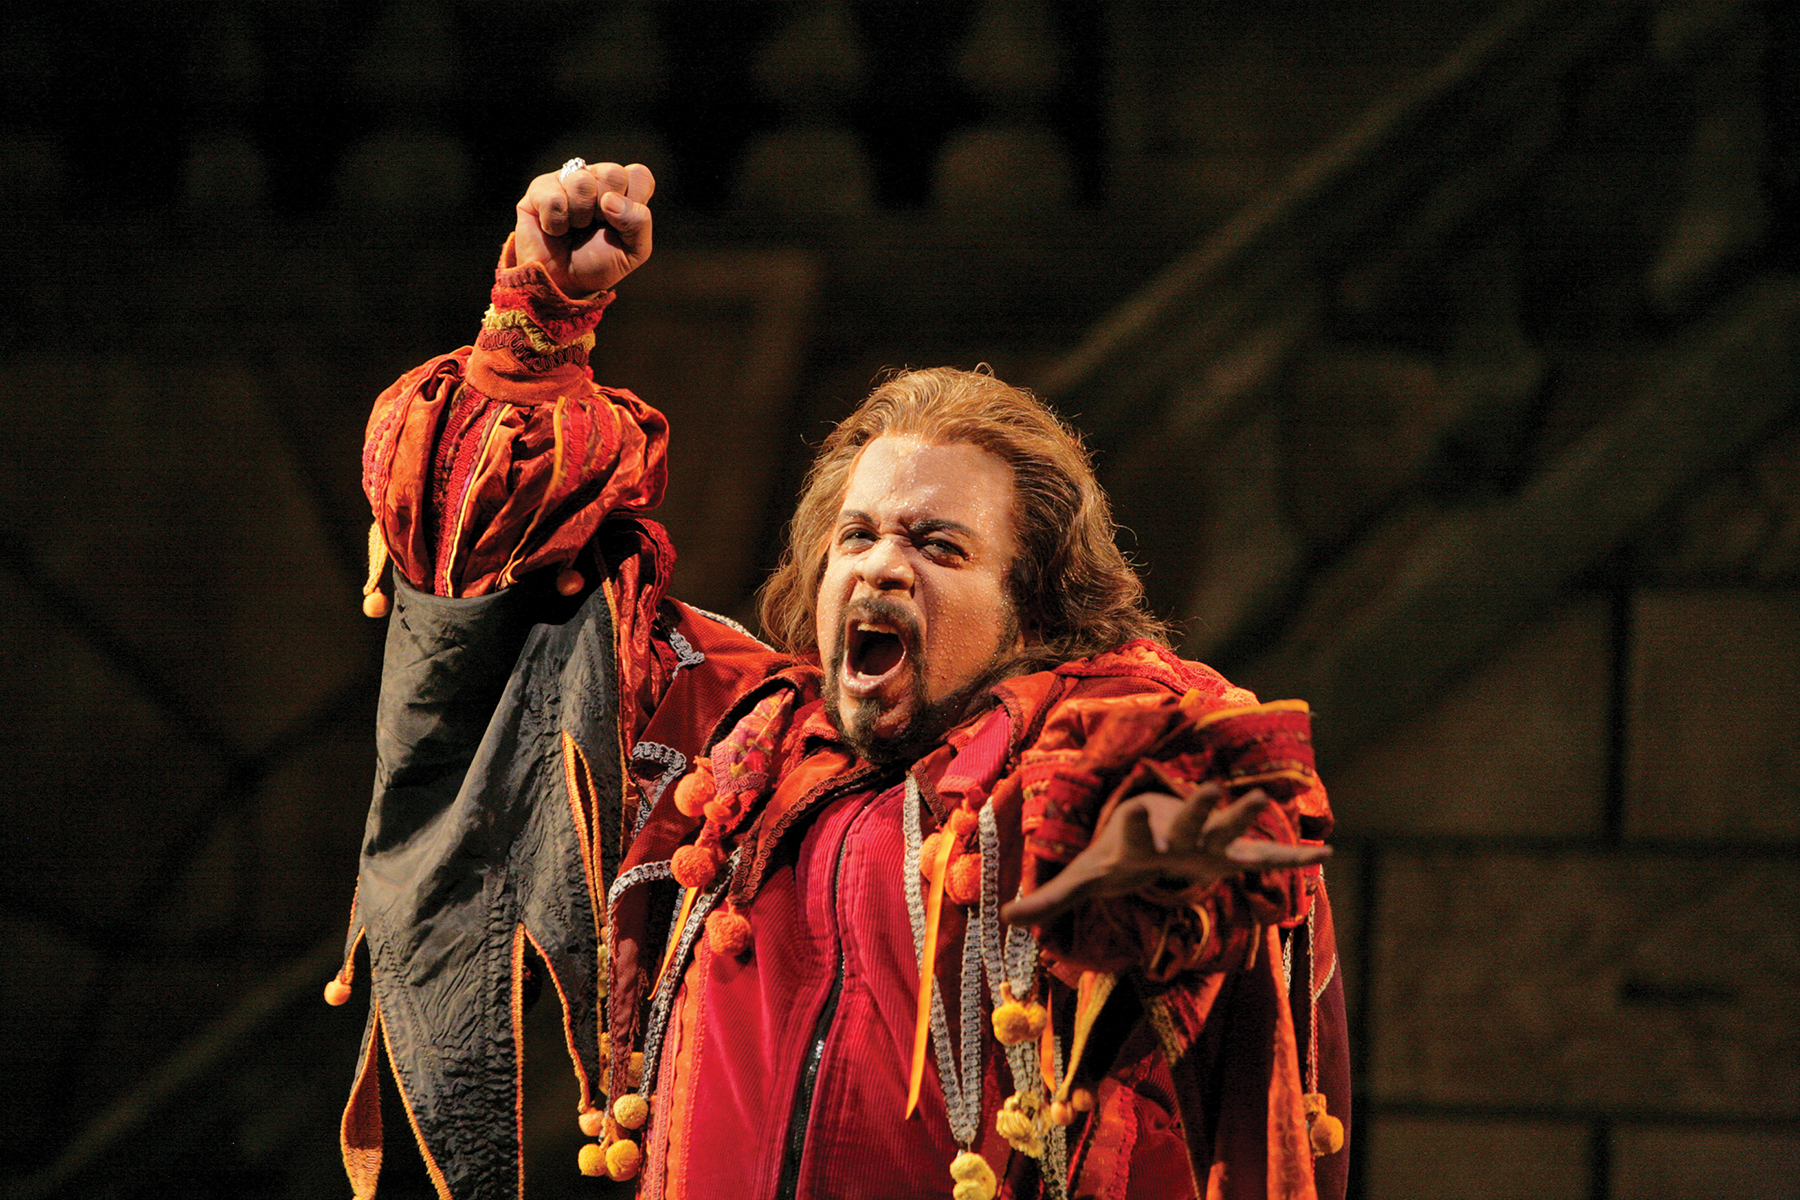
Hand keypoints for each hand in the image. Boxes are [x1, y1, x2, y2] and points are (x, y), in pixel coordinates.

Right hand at [514, 161, 654, 296]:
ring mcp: (567, 180)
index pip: (639, 174)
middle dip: (606, 209)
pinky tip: (555, 230)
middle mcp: (596, 178)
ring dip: (580, 216)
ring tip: (574, 228)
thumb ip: (638, 222)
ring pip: (582, 183)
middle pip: (612, 173)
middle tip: (595, 225)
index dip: (633, 201)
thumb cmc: (598, 263)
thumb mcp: (633, 251)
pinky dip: (556, 224)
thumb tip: (610, 200)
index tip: (621, 224)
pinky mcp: (540, 189)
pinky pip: (553, 198)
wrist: (564, 283)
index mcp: (622, 190)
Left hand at [1000, 783, 1329, 927]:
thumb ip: (1050, 898)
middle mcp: (1177, 832)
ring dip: (1247, 815)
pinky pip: (1265, 856)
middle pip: (1190, 819)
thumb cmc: (1120, 855)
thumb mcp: (1086, 878)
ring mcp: (1209, 842)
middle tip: (1212, 788)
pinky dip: (1293, 855)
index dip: (1136, 827)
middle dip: (1201, 806)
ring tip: (1269, 796)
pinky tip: (1325, 852)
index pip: (1136, 830)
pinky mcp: (1233, 856)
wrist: (1152, 835)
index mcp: (1141, 834)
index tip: (1136, 816)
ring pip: (1231, 828)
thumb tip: (1004, 918)